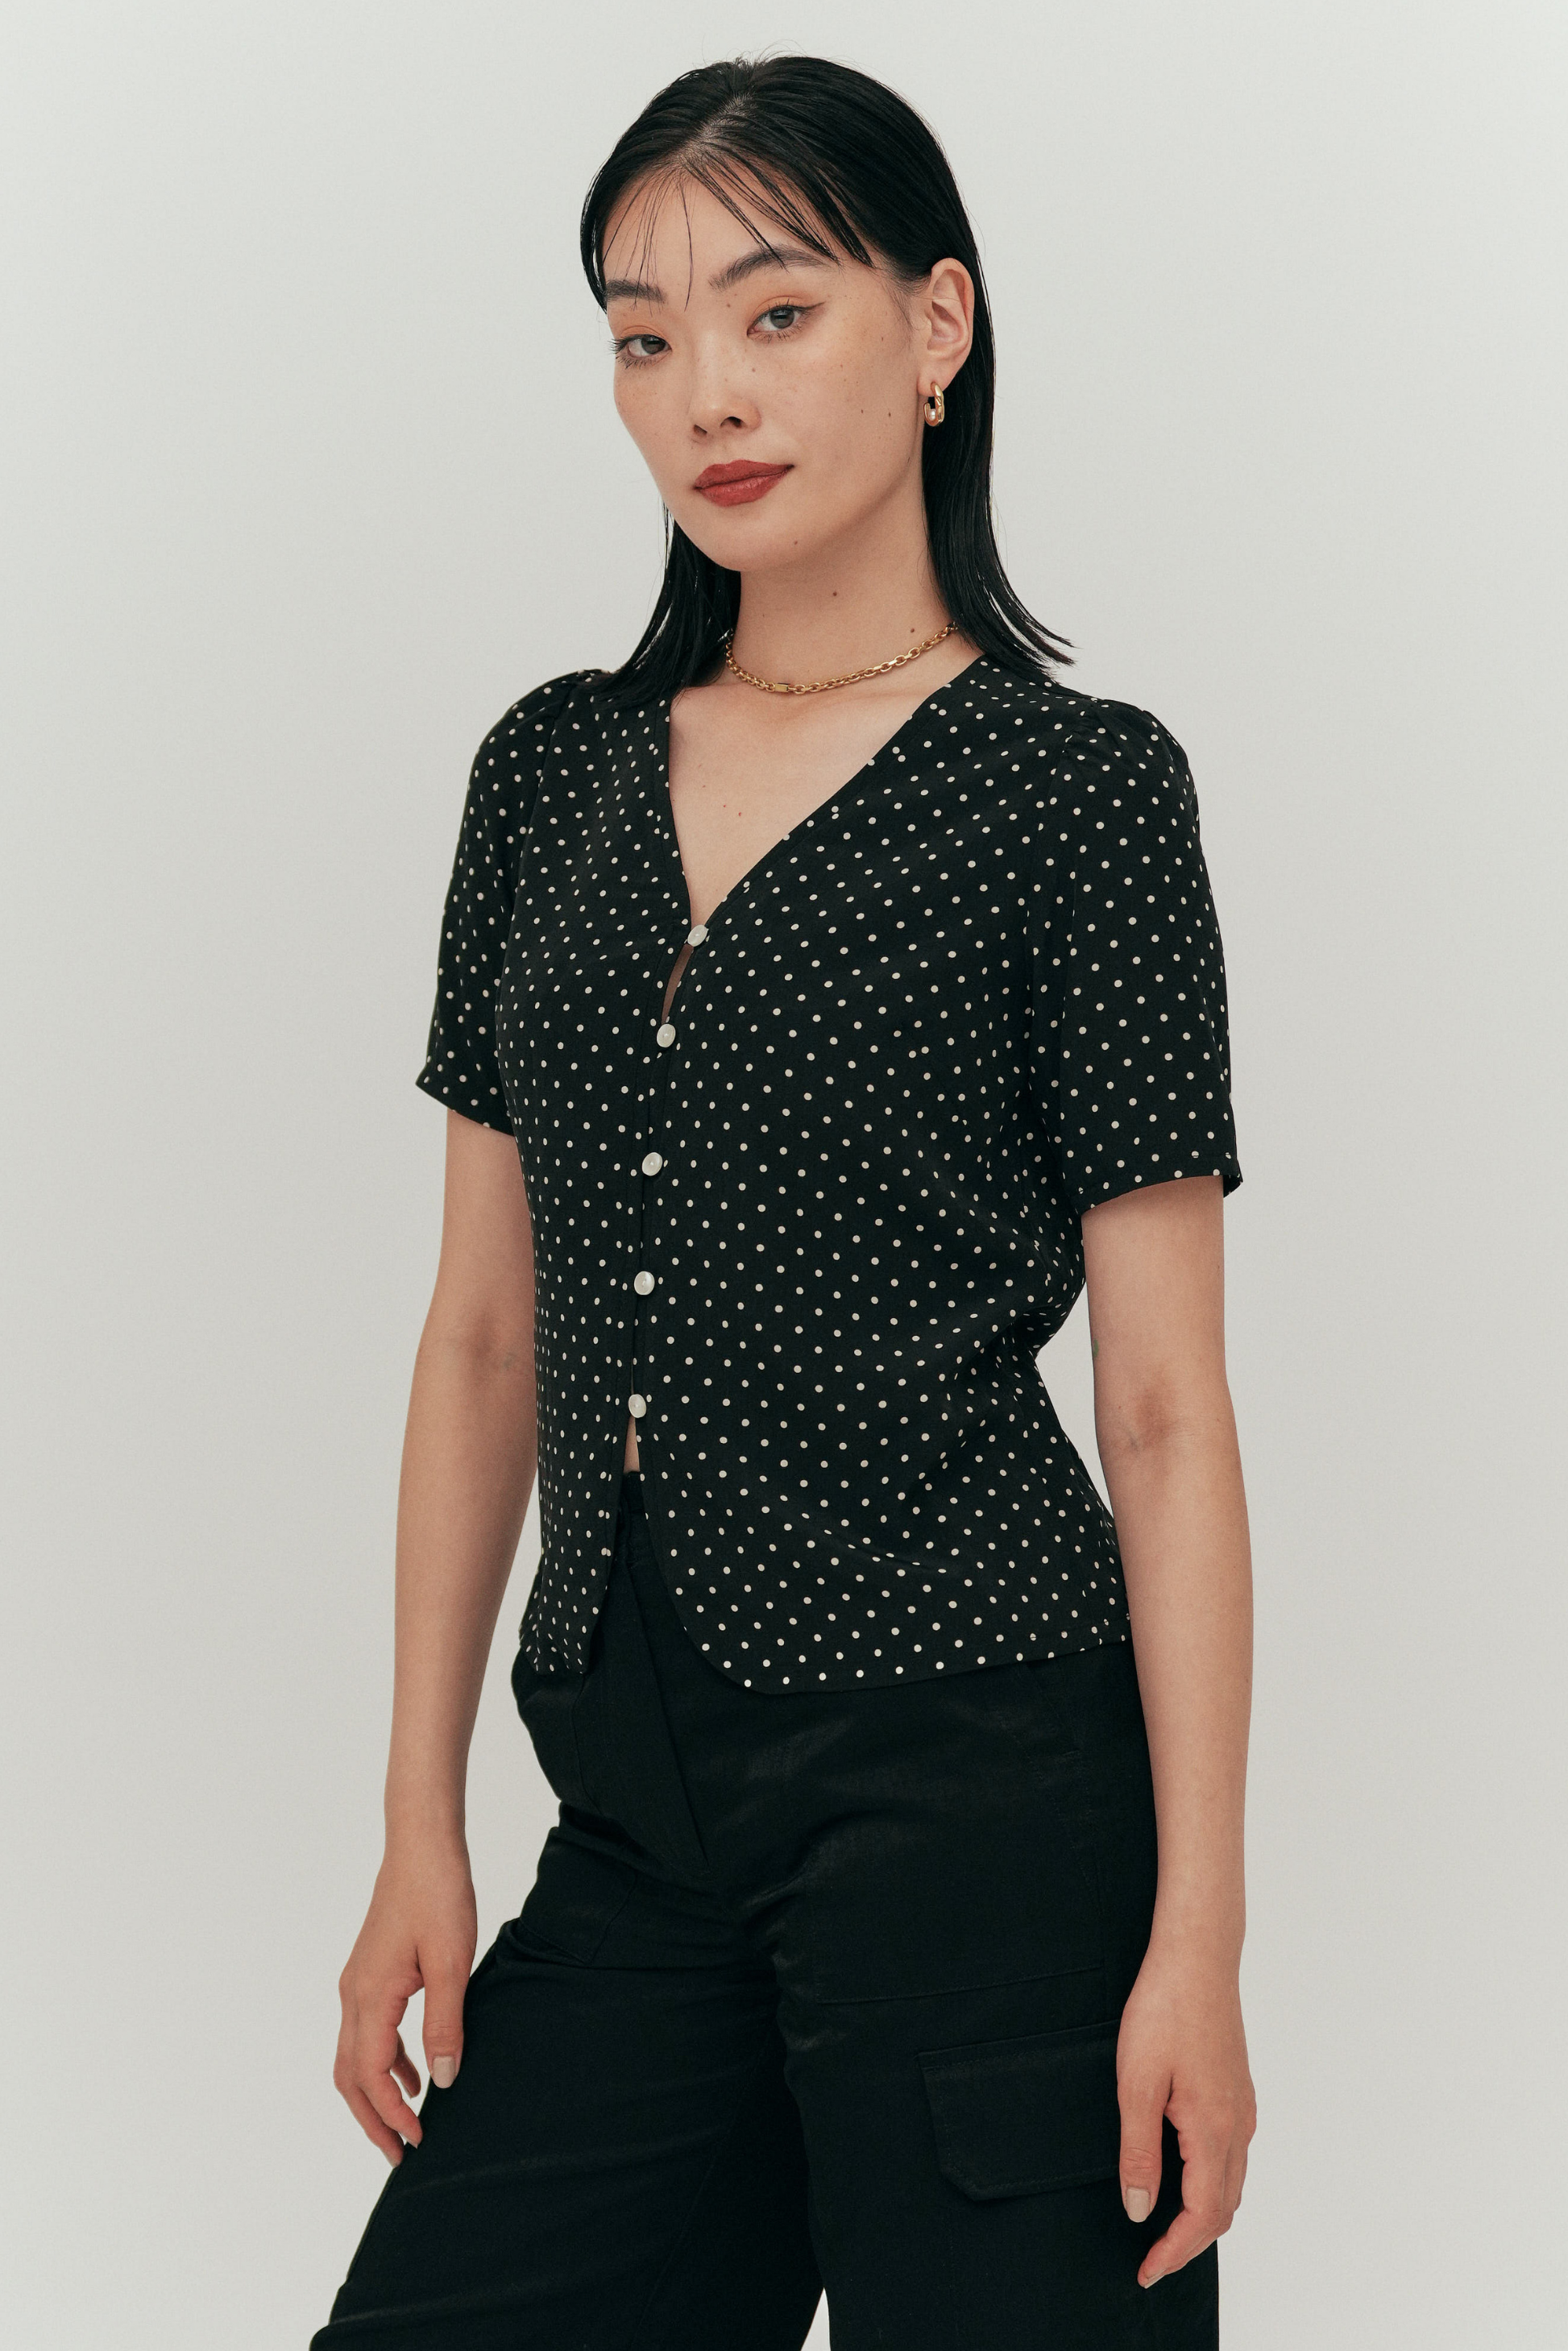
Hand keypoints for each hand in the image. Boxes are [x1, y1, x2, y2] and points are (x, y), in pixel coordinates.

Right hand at [333, 1836, 477, 2162]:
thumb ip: (445, 2024)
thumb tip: (442, 2082)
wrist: (422, 1845)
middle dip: (371, 2119)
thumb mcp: (451, 1962)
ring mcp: (358, 1982)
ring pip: (354, 2056)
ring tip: (409, 2122)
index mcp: (370, 1995)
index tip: (415, 2142)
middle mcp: (353, 1994)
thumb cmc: (438, 1894)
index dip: (390, 2114)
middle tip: (399, 2154)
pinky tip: (416, 2071)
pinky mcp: (370, 1972)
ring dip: (377, 2092)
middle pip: (349, 2075)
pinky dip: (386, 2061)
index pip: (370, 2075)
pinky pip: (368, 2032)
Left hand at [1115, 1937, 1255, 2286]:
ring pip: (1231, 2183)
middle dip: (1189, 2242)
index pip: (1202, 2216)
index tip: (1147, 2270)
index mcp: (1214, 2130)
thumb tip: (1140, 2209)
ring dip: (1203, 2215)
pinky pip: (1232, 2156)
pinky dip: (1212, 2184)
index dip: (1175, 2251)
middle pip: (1223, 2209)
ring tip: (1164, 2227)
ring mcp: (1242, 2108)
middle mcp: (1238, 2126)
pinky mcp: (1237, 2091)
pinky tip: (1184, 2175)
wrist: (1198, 1957)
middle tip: (1152, 2258)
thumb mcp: (1136, 2083)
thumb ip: (1139, 2151)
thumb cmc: (1165, 2009)